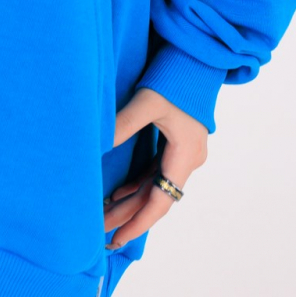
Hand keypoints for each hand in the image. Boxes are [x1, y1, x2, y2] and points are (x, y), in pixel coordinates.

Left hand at [104, 87, 208, 249]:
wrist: (198, 56)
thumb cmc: (177, 77)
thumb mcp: (148, 101)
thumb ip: (124, 124)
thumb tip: (96, 145)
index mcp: (185, 155)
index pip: (160, 201)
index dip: (138, 222)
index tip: (118, 239)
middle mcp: (187, 159)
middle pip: (154, 197)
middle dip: (127, 216)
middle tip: (100, 234)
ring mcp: (183, 152)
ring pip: (154, 186)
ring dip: (130, 201)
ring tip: (104, 217)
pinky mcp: (176, 143)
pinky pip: (156, 172)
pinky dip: (137, 184)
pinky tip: (118, 193)